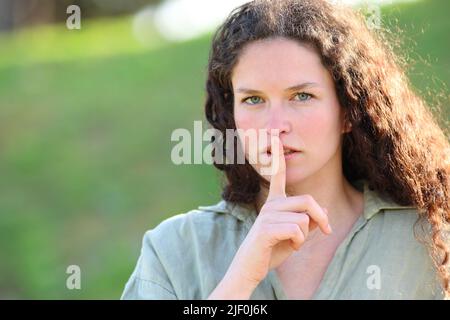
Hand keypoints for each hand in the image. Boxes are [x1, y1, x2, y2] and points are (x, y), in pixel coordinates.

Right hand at [227, 134, 332, 286]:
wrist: (251, 268)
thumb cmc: (272, 250)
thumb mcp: (296, 235)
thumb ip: (309, 222)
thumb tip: (323, 209)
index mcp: (275, 202)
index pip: (277, 175)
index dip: (277, 156)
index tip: (274, 137)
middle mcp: (270, 204)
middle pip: (307, 200)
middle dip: (321, 217)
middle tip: (326, 230)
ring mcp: (267, 215)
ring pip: (304, 219)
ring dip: (305, 236)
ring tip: (294, 243)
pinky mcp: (266, 228)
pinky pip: (297, 230)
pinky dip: (299, 242)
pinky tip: (289, 247)